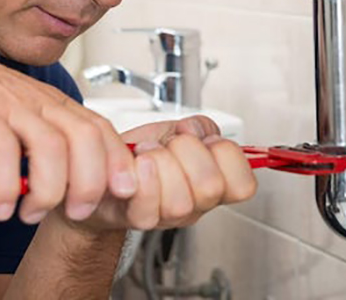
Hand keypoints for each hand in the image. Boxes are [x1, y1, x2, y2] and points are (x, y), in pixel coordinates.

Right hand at [0, 20, 135, 223]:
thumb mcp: (20, 113)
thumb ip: (46, 140)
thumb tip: (71, 180)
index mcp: (54, 103)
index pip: (101, 130)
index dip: (118, 161)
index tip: (124, 191)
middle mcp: (39, 102)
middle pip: (85, 139)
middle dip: (90, 181)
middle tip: (77, 213)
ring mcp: (10, 105)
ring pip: (50, 146)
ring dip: (47, 190)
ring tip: (31, 215)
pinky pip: (0, 149)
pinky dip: (3, 184)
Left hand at [61, 115, 257, 232]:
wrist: (102, 170)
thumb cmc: (142, 153)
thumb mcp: (177, 130)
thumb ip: (201, 127)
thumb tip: (198, 132)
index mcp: (214, 183)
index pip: (244, 184)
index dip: (227, 155)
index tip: (206, 141)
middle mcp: (195, 205)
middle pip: (211, 188)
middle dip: (189, 152)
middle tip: (172, 144)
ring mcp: (167, 216)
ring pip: (181, 201)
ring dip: (161, 162)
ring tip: (149, 152)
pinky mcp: (137, 218)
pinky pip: (148, 207)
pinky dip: (142, 175)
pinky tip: (137, 161)